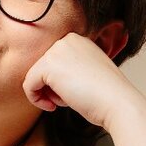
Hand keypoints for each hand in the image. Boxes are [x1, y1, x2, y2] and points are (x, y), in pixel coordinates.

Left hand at [21, 32, 145, 131]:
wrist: (117, 102)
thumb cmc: (105, 95)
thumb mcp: (86, 74)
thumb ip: (67, 69)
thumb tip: (46, 78)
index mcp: (77, 40)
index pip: (53, 63)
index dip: (58, 83)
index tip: (73, 93)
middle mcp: (66, 40)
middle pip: (42, 69)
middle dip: (51, 88)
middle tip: (70, 98)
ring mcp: (56, 51)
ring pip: (34, 77)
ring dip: (46, 94)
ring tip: (66, 100)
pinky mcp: (47, 65)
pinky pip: (28, 85)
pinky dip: (36, 100)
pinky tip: (54, 106)